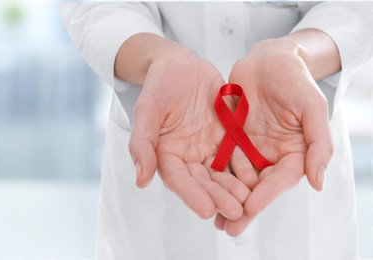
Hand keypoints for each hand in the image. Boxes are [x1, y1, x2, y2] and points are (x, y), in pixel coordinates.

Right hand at [127, 46, 249, 219]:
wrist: (179, 65)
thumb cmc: (158, 86)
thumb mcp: (146, 110)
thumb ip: (142, 143)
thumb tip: (140, 180)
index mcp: (166, 155)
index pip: (179, 180)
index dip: (192, 196)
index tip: (206, 211)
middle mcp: (188, 157)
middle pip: (204, 182)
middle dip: (219, 197)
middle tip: (236, 212)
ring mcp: (208, 148)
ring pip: (223, 173)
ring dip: (235, 189)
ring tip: (249, 202)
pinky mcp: (227, 138)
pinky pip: (239, 155)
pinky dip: (248, 169)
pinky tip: (260, 179)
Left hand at [214, 37, 333, 235]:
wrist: (268, 58)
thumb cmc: (295, 79)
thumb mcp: (312, 106)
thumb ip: (318, 143)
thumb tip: (318, 183)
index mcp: (294, 152)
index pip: (280, 180)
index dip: (265, 196)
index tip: (249, 210)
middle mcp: (271, 155)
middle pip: (257, 187)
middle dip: (242, 208)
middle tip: (227, 229)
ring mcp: (250, 148)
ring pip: (236, 178)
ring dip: (224, 197)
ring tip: (211, 217)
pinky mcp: (231, 139)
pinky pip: (221, 159)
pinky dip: (212, 175)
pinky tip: (199, 189)